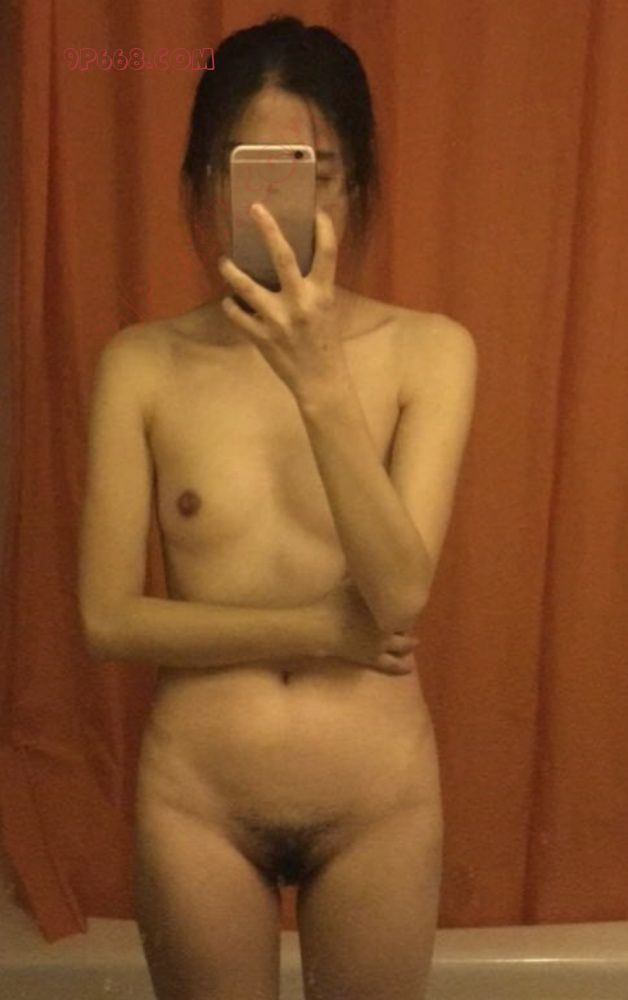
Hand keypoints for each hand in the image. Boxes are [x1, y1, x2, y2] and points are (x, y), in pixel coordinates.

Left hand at [216, 203, 347, 397]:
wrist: (320, 381)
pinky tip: (230, 302)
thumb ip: (312, 286)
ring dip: (231, 270)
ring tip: (224, 260)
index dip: (324, 227)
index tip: (315, 210)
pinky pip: (236, 314)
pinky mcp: (261, 337)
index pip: (326, 252)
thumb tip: (290, 260)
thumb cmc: (325, 344)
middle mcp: (301, 302)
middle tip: (255, 208)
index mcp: (323, 294)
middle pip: (282, 256)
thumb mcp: (327, 310)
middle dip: (268, 229)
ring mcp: (278, 320)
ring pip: (246, 286)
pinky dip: (230, 306)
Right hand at [315, 577, 419, 675]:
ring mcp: (382, 641)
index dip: (405, 604)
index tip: (405, 603)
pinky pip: (392, 665)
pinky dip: (402, 667)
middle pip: (406, 623)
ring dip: (409, 643)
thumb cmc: (332, 602)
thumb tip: (367, 569)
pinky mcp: (373, 658)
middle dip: (408, 623)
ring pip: (403, 644)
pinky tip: (409, 668)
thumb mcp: (349, 582)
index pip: (402, 604)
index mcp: (383, 603)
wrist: (321, 626)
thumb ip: (362, 577)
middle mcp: (388, 621)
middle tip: (408, 622)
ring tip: (414, 642)